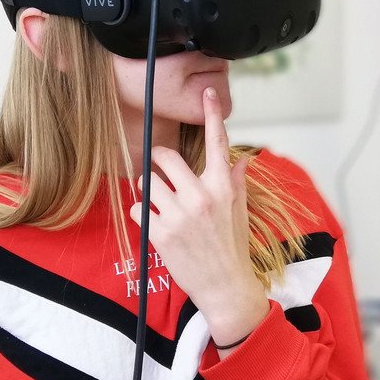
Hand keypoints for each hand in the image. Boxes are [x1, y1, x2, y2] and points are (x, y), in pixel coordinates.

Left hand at [130, 87, 269, 351]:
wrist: (225, 287)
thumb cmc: (232, 248)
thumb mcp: (238, 212)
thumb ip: (235, 182)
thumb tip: (240, 158)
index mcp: (223, 187)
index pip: (218, 144)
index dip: (212, 115)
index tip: (208, 91)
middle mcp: (201, 196)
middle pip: (165, 157)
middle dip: (158, 162)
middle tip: (160, 173)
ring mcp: (180, 215)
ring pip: (148, 182)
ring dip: (150, 192)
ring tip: (163, 208)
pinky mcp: (161, 233)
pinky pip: (139, 209)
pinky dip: (144, 215)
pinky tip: (158, 227)